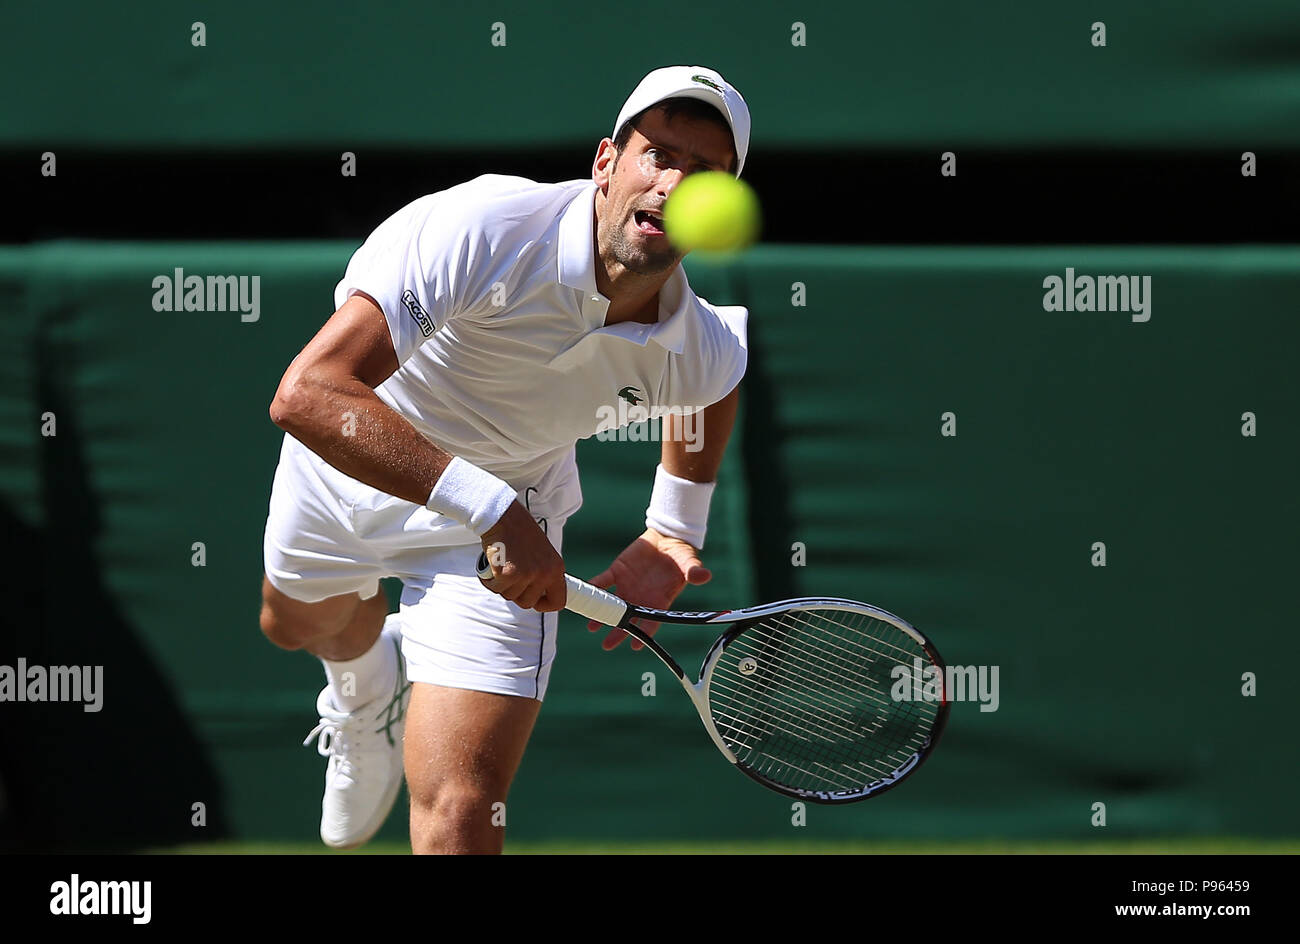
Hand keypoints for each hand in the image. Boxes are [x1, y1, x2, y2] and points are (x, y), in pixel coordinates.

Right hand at [478, 501, 566, 610]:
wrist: (504, 517)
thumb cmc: (520, 532)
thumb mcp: (542, 554)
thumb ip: (543, 574)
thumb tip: (540, 594)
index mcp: (557, 568)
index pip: (558, 601)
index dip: (544, 605)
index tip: (536, 601)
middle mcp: (544, 574)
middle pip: (528, 603)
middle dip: (516, 593)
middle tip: (510, 575)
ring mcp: (526, 575)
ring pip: (510, 596)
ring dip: (502, 584)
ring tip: (502, 564)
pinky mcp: (507, 575)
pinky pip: (495, 589)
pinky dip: (489, 580)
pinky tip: (491, 564)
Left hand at [587, 528, 711, 649]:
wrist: (667, 540)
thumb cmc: (682, 556)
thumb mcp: (690, 563)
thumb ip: (694, 571)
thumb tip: (704, 575)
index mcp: (659, 600)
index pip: (651, 621)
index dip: (644, 634)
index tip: (636, 645)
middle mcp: (641, 597)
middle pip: (628, 619)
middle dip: (618, 632)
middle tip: (608, 645)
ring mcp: (627, 586)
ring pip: (612, 604)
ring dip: (602, 614)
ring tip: (592, 626)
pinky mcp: (618, 572)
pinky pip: (604, 581)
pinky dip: (595, 587)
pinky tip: (587, 594)